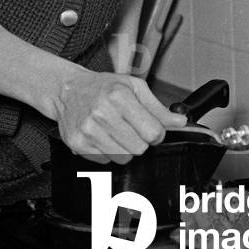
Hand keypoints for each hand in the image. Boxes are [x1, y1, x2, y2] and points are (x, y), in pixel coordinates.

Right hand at [51, 70, 186, 163]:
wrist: (68, 89)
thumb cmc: (101, 86)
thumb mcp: (133, 87)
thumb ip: (158, 107)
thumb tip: (180, 122)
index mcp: (119, 96)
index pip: (152, 132)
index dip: (155, 132)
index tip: (149, 127)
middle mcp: (102, 113)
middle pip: (139, 148)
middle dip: (139, 140)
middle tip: (129, 127)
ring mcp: (89, 130)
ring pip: (124, 158)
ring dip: (124, 148)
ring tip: (115, 131)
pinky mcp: (78, 144)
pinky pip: (106, 161)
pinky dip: (107, 152)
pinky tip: (102, 136)